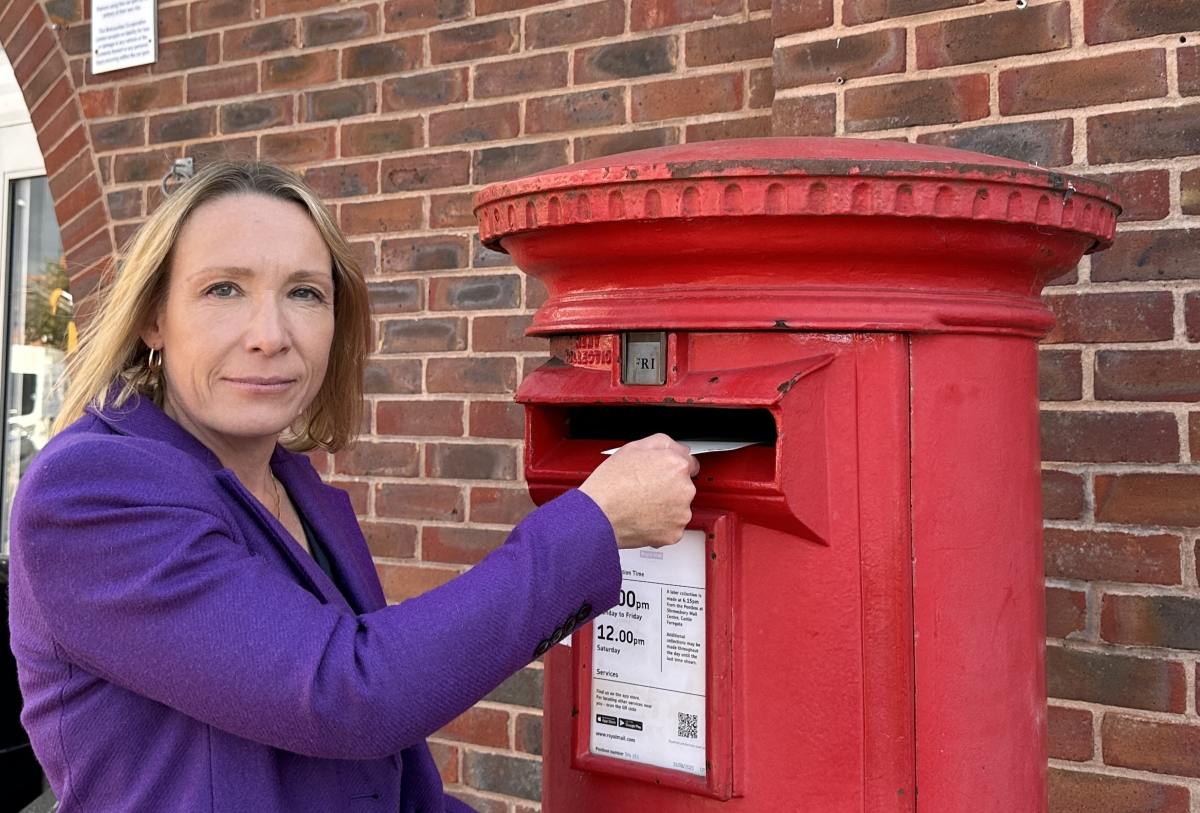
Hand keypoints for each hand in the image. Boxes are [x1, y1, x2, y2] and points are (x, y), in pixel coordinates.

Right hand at [579, 434, 698, 548]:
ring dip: (666, 507)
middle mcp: (684, 489)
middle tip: (646, 489)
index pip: (690, 464)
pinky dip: (661, 524)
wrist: (599, 515)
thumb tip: (674, 448)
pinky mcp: (674, 533)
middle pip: (684, 486)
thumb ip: (662, 443)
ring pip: (679, 507)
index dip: (673, 468)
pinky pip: (672, 527)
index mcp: (676, 465)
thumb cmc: (610, 484)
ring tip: (642, 504)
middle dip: (669, 487)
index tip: (665, 473)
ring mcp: (681, 513)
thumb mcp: (633, 447)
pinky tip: (644, 517)